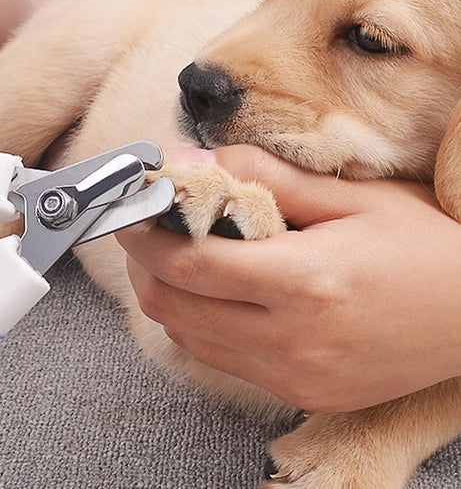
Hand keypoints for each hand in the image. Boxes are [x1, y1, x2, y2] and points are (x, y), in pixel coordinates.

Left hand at [118, 145, 460, 412]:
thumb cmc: (422, 247)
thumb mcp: (351, 198)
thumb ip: (264, 176)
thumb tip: (194, 160)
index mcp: (306, 283)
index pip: (188, 262)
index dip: (145, 231)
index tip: (132, 205)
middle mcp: (291, 341)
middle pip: (173, 306)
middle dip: (143, 261)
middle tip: (146, 224)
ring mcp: (292, 376)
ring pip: (187, 337)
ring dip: (166, 292)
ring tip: (174, 251)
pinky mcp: (298, 393)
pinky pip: (220, 358)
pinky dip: (198, 322)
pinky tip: (213, 290)